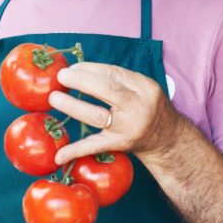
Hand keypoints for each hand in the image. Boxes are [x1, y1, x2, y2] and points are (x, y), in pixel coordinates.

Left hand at [47, 63, 183, 166]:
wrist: (168, 140)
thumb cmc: (149, 107)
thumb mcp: (143, 88)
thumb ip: (118, 79)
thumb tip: (79, 70)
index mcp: (144, 87)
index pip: (114, 73)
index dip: (89, 69)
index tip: (72, 67)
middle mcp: (137, 107)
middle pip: (106, 90)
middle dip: (81, 81)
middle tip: (61, 77)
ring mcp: (127, 128)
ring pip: (98, 116)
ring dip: (73, 106)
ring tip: (55, 98)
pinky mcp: (118, 145)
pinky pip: (95, 147)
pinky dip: (75, 151)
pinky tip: (59, 155)